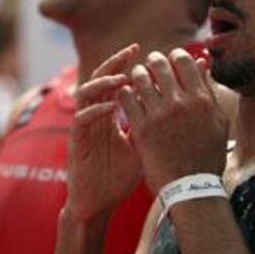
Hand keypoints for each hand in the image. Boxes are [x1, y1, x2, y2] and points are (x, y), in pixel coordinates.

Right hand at [64, 44, 142, 221]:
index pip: (115, 80)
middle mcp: (93, 115)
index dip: (127, 64)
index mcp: (107, 113)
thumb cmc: (119, 176)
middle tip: (133, 50)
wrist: (98, 203)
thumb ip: (151, 124)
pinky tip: (111, 105)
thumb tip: (177, 108)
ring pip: (85, 93)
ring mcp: (83, 127)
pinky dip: (95, 110)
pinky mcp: (76, 142)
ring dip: (103, 83)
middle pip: (98, 78)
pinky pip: (81, 120)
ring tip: (123, 78)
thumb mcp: (141, 145)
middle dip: (115, 62)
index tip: (146, 52)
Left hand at [120, 49, 228, 193]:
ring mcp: (159, 116)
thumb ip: (209, 91)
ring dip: (137, 74)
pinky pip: (127, 98)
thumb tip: (203, 63)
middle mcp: (180, 104)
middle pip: (159, 65)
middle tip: (150, 65)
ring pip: (139, 78)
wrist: (191, 188)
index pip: (184, 61)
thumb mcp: (218, 121)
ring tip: (138, 78)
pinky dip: (126, 92)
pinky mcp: (141, 129)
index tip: (171, 59)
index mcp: (201, 100)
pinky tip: (128, 94)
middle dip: (153, 61)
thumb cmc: (208, 154)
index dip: (175, 55)